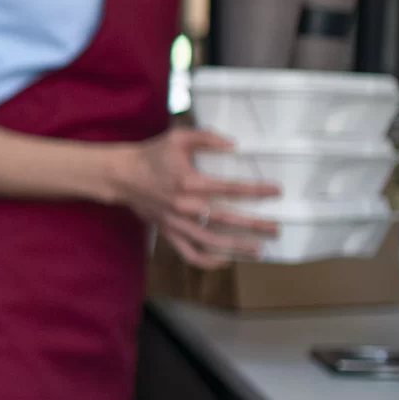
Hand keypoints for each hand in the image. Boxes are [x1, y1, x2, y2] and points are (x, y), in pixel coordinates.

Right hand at [113, 128, 282, 268]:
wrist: (122, 176)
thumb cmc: (151, 155)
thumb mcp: (178, 137)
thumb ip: (206, 137)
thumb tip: (233, 144)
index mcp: (189, 182)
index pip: (230, 188)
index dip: (255, 190)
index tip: (276, 191)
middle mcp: (184, 206)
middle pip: (225, 220)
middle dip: (253, 225)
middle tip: (275, 228)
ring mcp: (176, 224)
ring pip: (211, 242)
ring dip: (236, 247)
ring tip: (258, 250)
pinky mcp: (169, 233)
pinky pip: (190, 254)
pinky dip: (208, 261)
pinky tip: (225, 260)